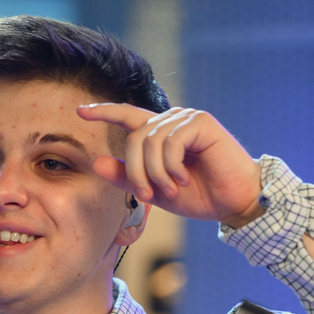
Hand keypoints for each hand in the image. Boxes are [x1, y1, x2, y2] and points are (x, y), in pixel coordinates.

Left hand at [77, 104, 263, 225]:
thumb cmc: (198, 195)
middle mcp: (172, 121)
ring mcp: (187, 119)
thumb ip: (128, 177)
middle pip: (135, 136)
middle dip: (136, 170)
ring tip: (172, 190)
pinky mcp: (201, 123)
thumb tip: (97, 163)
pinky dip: (172, 166)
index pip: (127, 116)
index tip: (80, 111)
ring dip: (155, 172)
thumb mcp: (155, 190)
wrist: (233, 202)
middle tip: (146, 195)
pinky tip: (184, 179)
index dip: (104, 112)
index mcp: (160, 134)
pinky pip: (170, 141)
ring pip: (151, 140)